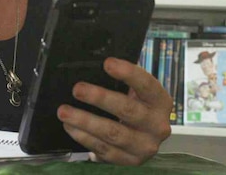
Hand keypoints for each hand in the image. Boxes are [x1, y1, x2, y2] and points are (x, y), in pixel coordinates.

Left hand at [56, 58, 171, 164]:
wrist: (141, 139)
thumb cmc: (134, 106)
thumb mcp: (135, 93)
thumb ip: (121, 82)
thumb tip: (91, 67)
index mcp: (161, 102)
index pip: (147, 85)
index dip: (128, 73)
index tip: (107, 63)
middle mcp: (158, 125)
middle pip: (127, 110)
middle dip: (100, 98)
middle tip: (77, 89)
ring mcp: (144, 146)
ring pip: (112, 133)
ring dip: (85, 121)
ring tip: (64, 111)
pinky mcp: (129, 161)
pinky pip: (103, 149)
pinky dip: (84, 137)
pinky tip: (70, 126)